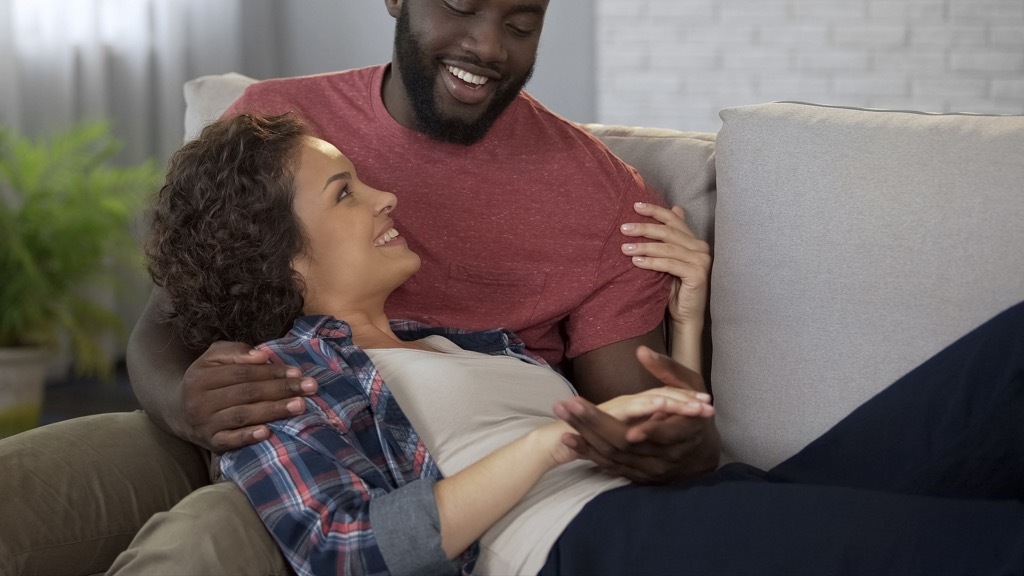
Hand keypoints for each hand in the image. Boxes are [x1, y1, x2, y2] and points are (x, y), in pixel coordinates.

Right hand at [181, 341, 316, 452]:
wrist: (177, 410)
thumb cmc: (205, 380)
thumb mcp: (213, 358)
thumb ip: (235, 351)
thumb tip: (262, 355)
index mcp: (202, 376)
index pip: (243, 373)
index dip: (271, 372)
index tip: (297, 372)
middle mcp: (201, 401)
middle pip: (247, 393)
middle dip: (281, 389)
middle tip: (309, 387)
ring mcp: (205, 424)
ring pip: (243, 416)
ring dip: (274, 411)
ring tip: (300, 406)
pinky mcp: (210, 443)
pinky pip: (230, 441)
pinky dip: (248, 437)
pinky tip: (268, 433)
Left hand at [553, 346, 719, 482]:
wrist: (698, 454)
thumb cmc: (694, 412)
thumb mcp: (691, 387)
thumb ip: (669, 370)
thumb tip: (642, 352)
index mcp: (685, 432)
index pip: (666, 434)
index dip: (649, 430)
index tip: (627, 426)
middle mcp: (667, 456)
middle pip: (628, 445)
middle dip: (596, 424)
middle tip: (570, 405)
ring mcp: (650, 469)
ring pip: (615, 456)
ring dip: (586, 437)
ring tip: (563, 416)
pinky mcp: (637, 476)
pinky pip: (609, 466)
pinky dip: (588, 453)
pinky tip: (570, 438)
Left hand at [621, 202, 710, 325]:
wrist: (685, 315)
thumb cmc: (674, 288)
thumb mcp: (668, 260)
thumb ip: (669, 239)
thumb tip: (674, 207)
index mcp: (694, 240)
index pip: (674, 219)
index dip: (655, 211)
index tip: (635, 206)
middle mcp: (700, 248)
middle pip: (668, 232)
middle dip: (644, 228)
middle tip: (623, 228)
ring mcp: (701, 261)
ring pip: (667, 248)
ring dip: (644, 246)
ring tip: (624, 247)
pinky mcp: (697, 275)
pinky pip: (670, 264)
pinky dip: (651, 262)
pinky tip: (636, 261)